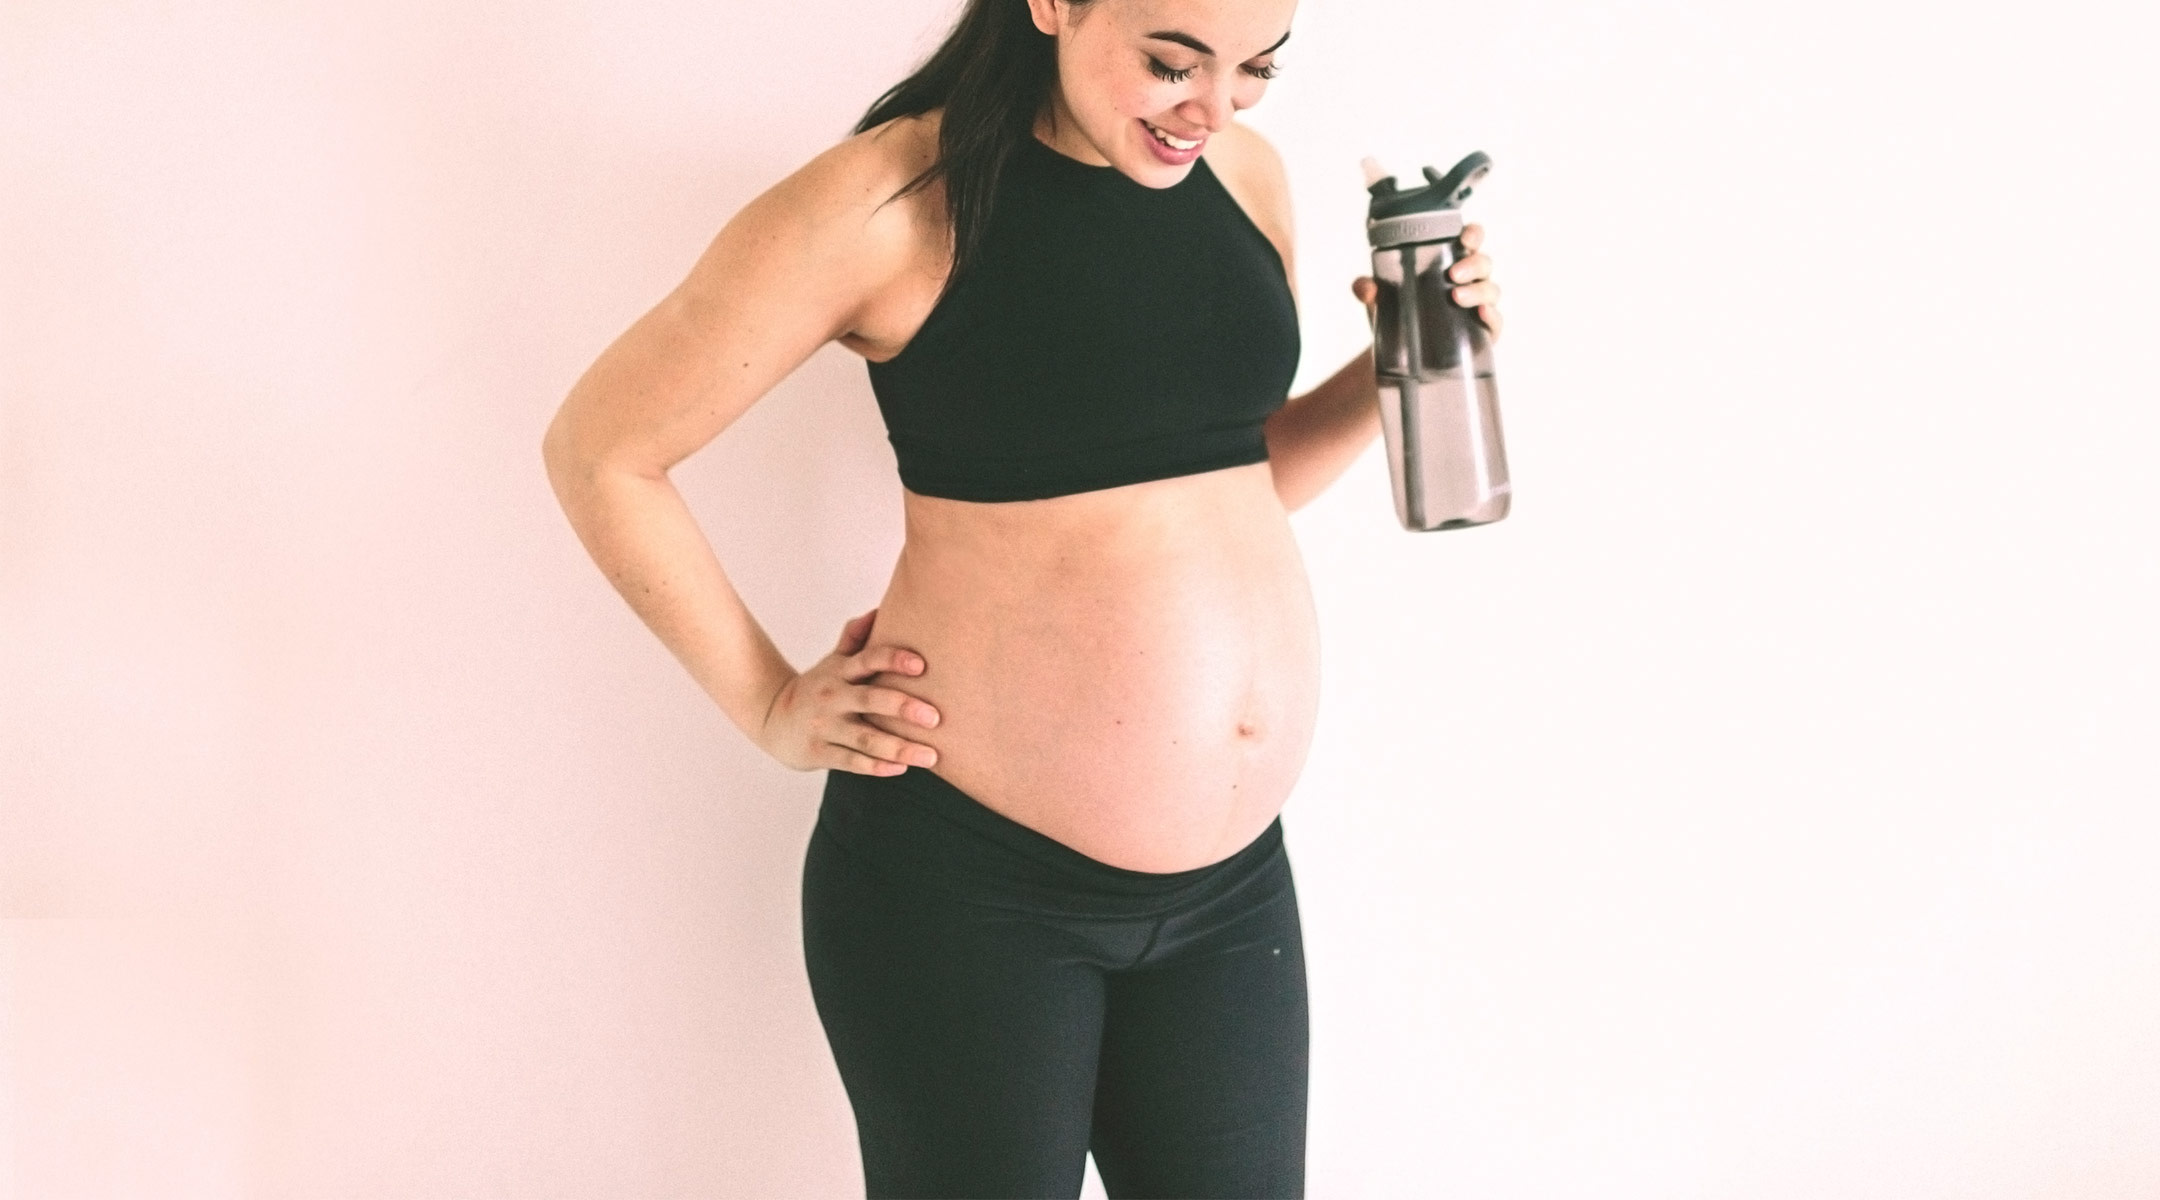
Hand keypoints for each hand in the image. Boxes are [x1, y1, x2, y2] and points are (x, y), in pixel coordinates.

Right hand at [757, 607, 942, 775]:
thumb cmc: (817, 688)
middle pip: (870, 699)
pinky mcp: (819, 752)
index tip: (921, 666)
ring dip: (899, 748)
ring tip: (931, 756)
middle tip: (935, 718)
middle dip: (903, 708)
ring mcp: (825, 726)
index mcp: (840, 672)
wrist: (771, 718)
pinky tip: (901, 768)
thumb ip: (856, 637)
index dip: (893, 660)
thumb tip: (879, 609)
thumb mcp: (833, 661)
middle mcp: (833, 697)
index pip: (868, 660)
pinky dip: (876, 766)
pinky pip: (851, 762)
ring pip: (865, 738)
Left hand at [1349, 221, 1502, 341]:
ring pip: (1491, 290)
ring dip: (1477, 290)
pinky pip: (1496, 321)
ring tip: (1456, 297)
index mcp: (1450, 262)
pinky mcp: (1484, 332)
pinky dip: (1492, 316)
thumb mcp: (1380, 301)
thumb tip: (1365, 288)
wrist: (1401, 356)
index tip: (1464, 237)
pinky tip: (1481, 314)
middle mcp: (1469, 281)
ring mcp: (1479, 306)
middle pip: (1484, 263)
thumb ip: (1368, 290)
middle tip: (1452, 275)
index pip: (1470, 240)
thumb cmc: (1398, 315)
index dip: (1473, 234)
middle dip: (1472, 265)